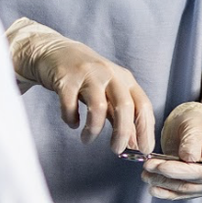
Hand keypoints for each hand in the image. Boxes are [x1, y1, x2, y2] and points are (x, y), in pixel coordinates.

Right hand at [4, 19, 153, 152]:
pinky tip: (72, 123)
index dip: (146, 130)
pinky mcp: (66, 79)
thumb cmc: (87, 77)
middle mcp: (110, 74)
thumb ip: (121, 117)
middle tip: (116, 150)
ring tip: (87, 140)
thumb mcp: (108, 94)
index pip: (143, 106)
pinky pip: (70, 105)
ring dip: (93, 129)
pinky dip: (71, 119)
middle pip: (124, 107)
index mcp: (125, 79)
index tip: (145, 151)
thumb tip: (135, 144)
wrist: (56, 52)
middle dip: (122, 133)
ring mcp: (88, 75)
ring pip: (98, 106)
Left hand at [144, 100, 201, 200]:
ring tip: (146, 173)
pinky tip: (153, 188)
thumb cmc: (200, 127)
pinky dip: (164, 192)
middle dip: (166, 175)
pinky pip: (179, 195)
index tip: (161, 166)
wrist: (198, 132)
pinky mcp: (196, 191)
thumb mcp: (196, 126)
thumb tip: (188, 158)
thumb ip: (192, 142)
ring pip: (182, 189)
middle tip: (147, 166)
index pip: (201, 170)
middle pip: (190, 182)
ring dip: (162, 183)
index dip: (180, 170)